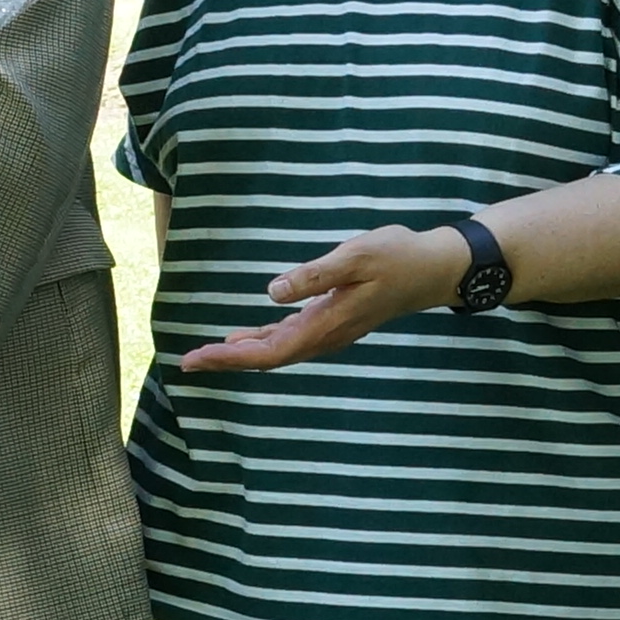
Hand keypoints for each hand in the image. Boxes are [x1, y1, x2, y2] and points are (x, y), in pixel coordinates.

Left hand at [177, 228, 462, 373]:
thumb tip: (272, 291)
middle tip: (188, 362)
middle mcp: (325, 336)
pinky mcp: (331, 321)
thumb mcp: (356, 256)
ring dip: (241, 354)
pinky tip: (242, 338)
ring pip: (276, 350)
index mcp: (326, 324)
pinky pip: (288, 339)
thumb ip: (315, 275)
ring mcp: (329, 331)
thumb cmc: (396, 257)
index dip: (230, 357)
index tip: (197, 359)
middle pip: (267, 357)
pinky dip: (261, 341)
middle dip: (226, 361)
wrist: (432, 269)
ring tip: (205, 355)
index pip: (269, 351)